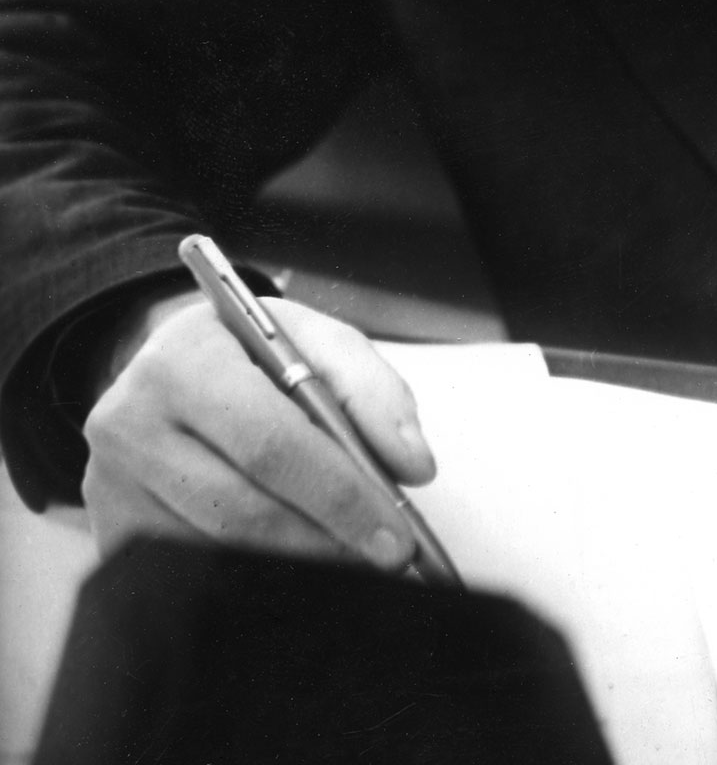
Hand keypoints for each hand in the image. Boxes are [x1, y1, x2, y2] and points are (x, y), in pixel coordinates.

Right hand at [82, 292, 434, 569]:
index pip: (270, 444)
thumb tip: (412, 463)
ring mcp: (111, 484)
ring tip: (350, 554)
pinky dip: (255, 571)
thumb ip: (371, 390)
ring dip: (296, 560)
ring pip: (219, 550)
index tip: (395, 533)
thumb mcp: (311, 340)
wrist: (170, 364)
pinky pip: (192, 569)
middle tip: (385, 556)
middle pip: (243, 510)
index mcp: (184, 359)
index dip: (339, 495)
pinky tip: (296, 559)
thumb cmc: (246, 353)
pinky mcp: (110, 529)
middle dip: (326, 539)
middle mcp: (131, 422)